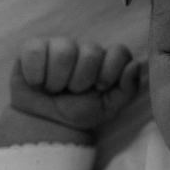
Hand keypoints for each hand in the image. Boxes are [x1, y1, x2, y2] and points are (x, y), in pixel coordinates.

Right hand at [7, 37, 145, 131]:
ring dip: (58, 79)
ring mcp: (59, 45)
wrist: (45, 123)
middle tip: (73, 91)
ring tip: (54, 89)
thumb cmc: (79, 112)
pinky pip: (36, 50)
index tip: (99, 88)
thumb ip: (127, 89)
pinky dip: (36, 73)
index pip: (119, 52)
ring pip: (65, 50)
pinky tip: (37, 82)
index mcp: (106, 61)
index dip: (110, 72)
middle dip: (81, 80)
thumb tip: (135, 65)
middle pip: (92, 52)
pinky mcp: (34, 48)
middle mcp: (84, 49)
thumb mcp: (108, 108)